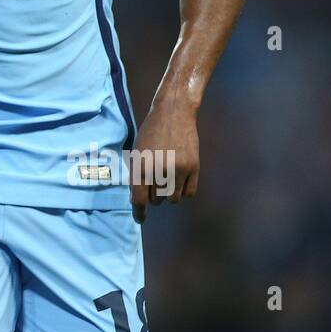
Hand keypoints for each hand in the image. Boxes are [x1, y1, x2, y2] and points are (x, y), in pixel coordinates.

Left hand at [128, 98, 199, 223]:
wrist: (173, 112)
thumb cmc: (151, 131)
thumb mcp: (137, 151)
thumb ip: (137, 174)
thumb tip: (138, 199)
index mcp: (141, 165)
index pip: (139, 199)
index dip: (139, 212)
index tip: (140, 219)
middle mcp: (159, 170)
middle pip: (156, 201)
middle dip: (153, 196)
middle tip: (154, 183)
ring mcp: (178, 169)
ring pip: (173, 199)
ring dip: (168, 195)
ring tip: (166, 180)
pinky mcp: (194, 167)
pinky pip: (189, 193)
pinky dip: (183, 191)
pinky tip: (179, 181)